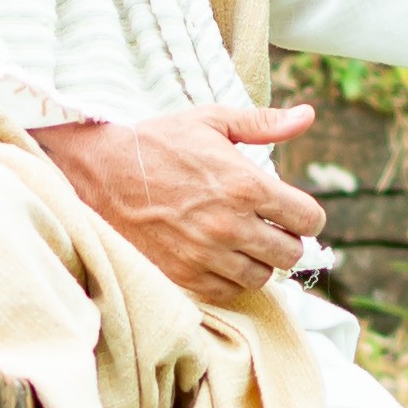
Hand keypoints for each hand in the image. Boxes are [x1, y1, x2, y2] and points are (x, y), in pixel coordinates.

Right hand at [35, 102, 325, 302]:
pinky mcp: (182, 275)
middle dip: (285, 239)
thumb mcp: (212, 121)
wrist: (99, 172)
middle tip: (268, 226)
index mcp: (246, 185)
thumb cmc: (158, 142)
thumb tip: (308, 116)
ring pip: (261, 277)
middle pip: (290, 253)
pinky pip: (227, 291)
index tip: (292, 211)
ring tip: (242, 240)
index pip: (308, 219)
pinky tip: (219, 255)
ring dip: (258, 260)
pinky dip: (230, 278)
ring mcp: (205, 255)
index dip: (306, 215)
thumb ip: (263, 123)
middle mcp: (230, 226)